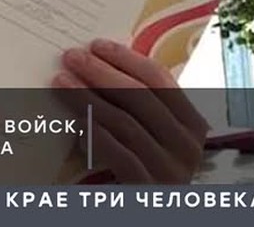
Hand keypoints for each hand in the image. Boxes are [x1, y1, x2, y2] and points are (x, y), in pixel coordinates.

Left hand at [52, 39, 208, 182]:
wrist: (147, 209)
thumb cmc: (146, 165)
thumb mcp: (152, 132)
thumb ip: (138, 104)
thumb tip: (101, 62)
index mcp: (191, 124)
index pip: (160, 81)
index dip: (127, 59)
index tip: (97, 44)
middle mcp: (187, 146)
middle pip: (141, 97)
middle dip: (103, 73)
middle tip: (72, 57)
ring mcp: (170, 170)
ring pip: (125, 123)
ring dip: (89, 98)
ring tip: (62, 81)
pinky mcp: (147, 189)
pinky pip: (119, 155)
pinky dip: (95, 134)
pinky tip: (74, 120)